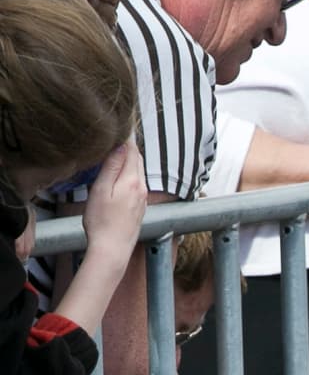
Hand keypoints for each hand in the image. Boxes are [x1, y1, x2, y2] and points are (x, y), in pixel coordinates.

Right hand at [81, 142, 146, 264]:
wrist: (112, 250)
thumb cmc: (101, 221)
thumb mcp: (101, 190)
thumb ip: (112, 167)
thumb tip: (121, 146)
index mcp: (132, 181)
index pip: (132, 150)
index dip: (126, 136)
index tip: (119, 124)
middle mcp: (142, 188)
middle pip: (138, 160)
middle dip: (129, 147)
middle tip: (118, 134)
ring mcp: (143, 199)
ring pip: (138, 172)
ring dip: (130, 160)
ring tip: (117, 151)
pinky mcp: (140, 208)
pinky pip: (137, 184)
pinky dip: (130, 174)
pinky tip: (120, 176)